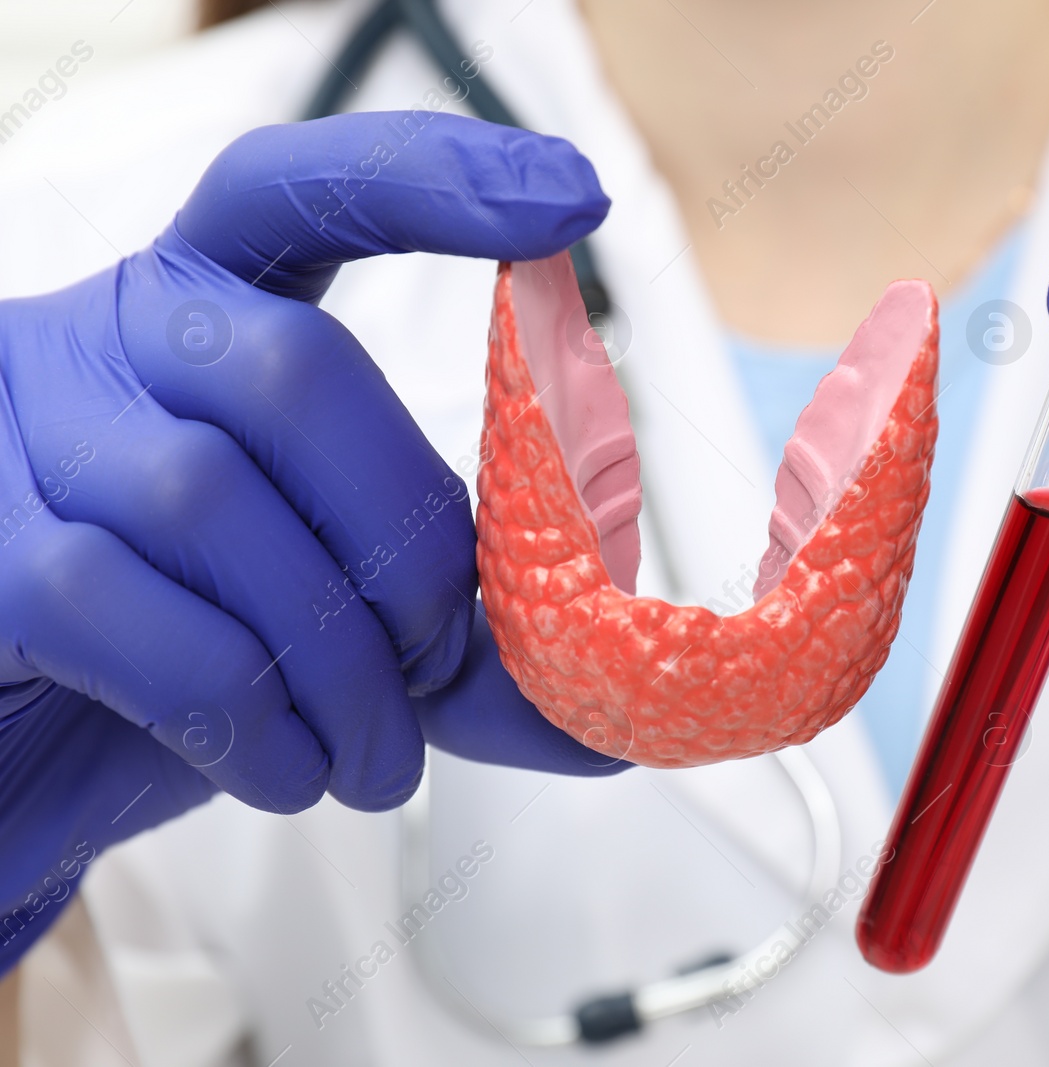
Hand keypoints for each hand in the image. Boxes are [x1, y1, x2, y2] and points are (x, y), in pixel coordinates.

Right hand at [0, 113, 618, 969]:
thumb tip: (610, 726)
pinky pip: (122, 610)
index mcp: (212, 311)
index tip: (572, 204)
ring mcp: (12, 430)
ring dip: (337, 661)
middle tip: (436, 665)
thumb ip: (465, 662)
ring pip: (212, 503)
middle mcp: (104, 337)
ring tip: (372, 759)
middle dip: (408, 541)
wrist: (17, 763)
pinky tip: (285, 767)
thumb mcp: (344, 633)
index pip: (306, 190)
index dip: (435, 182)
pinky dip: (242, 712)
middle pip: (298, 373)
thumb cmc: (189, 655)